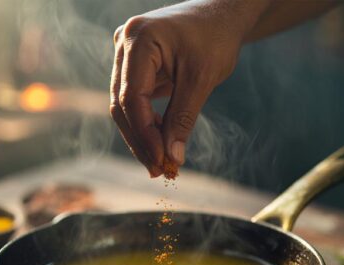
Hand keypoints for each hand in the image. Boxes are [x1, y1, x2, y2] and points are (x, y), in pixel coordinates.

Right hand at [110, 0, 264, 176]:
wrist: (222, 15)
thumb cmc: (215, 38)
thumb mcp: (202, 79)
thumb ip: (183, 118)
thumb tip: (172, 157)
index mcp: (138, 39)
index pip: (131, 97)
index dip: (144, 133)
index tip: (160, 161)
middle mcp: (124, 43)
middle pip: (121, 103)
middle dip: (140, 140)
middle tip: (158, 170)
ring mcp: (125, 53)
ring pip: (124, 105)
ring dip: (141, 136)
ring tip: (160, 163)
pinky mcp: (132, 64)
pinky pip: (133, 99)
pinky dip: (146, 123)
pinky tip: (160, 144)